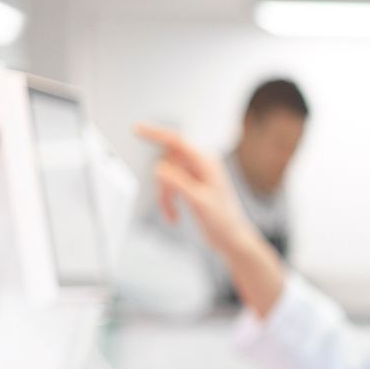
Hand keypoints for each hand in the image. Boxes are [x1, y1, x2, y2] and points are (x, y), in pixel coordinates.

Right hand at [135, 123, 285, 313]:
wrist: (232, 239)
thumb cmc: (223, 222)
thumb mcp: (198, 202)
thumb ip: (179, 183)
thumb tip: (159, 168)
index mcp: (207, 162)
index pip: (177, 141)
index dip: (156, 133)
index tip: (137, 128)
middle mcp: (202, 165)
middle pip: (167, 162)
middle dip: (163, 185)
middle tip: (166, 204)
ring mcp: (196, 175)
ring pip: (166, 176)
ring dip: (165, 196)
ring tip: (172, 215)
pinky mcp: (191, 185)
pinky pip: (170, 186)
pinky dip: (168, 201)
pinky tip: (173, 216)